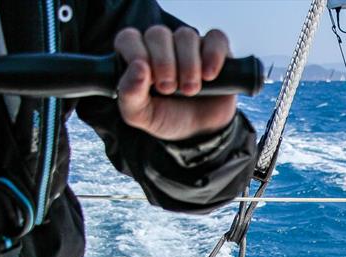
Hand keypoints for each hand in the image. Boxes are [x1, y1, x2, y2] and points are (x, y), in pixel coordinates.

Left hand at [114, 26, 236, 140]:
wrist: (201, 132)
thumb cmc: (168, 118)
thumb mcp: (141, 115)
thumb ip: (130, 93)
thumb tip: (138, 67)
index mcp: (138, 56)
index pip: (129, 38)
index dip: (137, 54)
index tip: (148, 80)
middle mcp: (163, 46)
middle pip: (159, 34)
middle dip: (164, 63)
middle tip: (169, 89)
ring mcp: (190, 45)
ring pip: (186, 35)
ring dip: (189, 64)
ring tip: (191, 90)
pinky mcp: (216, 49)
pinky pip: (216, 38)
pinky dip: (213, 54)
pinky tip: (209, 75)